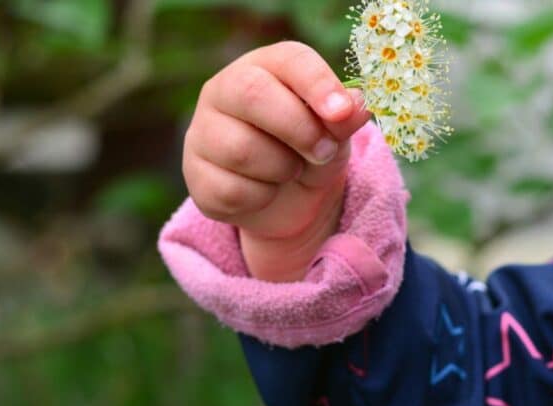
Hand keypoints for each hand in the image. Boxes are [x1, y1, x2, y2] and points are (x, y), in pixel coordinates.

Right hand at [182, 41, 370, 280]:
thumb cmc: (309, 149)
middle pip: (253, 95)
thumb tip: (358, 106)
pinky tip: (265, 190)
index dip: (318, 84)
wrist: (285, 198)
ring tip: (290, 170)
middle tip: (324, 151)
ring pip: (241, 149)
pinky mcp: (195, 174)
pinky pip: (231, 190)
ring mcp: (202, 132)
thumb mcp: (335, 133)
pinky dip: (261, 198)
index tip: (343, 112)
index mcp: (263, 66)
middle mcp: (223, 90)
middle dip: (300, 129)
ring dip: (282, 169)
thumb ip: (344, 119)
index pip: (289, 59)